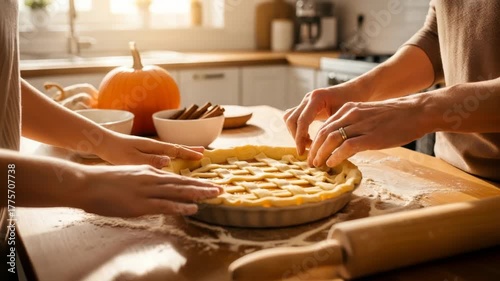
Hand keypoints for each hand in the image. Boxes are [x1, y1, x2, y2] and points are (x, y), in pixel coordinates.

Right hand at [75, 164, 221, 216]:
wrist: (86, 182)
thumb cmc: (103, 181)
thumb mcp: (128, 175)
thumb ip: (142, 180)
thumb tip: (153, 185)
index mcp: (148, 171)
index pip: (175, 177)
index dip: (192, 182)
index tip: (206, 184)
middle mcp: (151, 178)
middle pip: (182, 182)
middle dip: (202, 186)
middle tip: (219, 188)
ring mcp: (147, 190)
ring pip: (179, 191)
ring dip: (198, 193)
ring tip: (214, 195)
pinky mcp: (140, 203)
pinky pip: (165, 205)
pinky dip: (181, 207)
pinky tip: (193, 208)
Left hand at [96, 133, 204, 167]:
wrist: (101, 143)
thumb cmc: (115, 151)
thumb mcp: (132, 158)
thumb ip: (150, 160)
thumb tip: (168, 160)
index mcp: (152, 147)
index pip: (175, 150)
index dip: (189, 153)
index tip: (202, 156)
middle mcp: (153, 146)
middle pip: (176, 148)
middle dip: (190, 150)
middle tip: (204, 152)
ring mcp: (148, 148)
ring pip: (170, 150)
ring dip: (182, 152)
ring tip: (193, 153)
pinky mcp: (143, 152)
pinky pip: (163, 153)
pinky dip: (172, 155)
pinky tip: (172, 160)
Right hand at [284, 86, 352, 154]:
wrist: (353, 91)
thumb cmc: (352, 103)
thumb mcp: (344, 115)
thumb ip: (332, 128)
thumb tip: (324, 148)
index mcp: (317, 98)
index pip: (302, 121)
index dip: (299, 139)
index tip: (301, 153)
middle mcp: (308, 98)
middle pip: (291, 120)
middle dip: (296, 137)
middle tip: (309, 148)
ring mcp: (305, 101)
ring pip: (289, 119)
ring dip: (295, 133)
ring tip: (309, 143)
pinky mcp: (304, 106)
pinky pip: (293, 118)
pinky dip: (297, 129)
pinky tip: (308, 137)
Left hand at [308, 95, 426, 167]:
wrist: (417, 112)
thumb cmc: (395, 117)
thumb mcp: (368, 115)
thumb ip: (353, 125)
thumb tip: (342, 143)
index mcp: (349, 109)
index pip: (324, 126)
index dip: (315, 141)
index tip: (312, 153)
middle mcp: (351, 114)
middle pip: (323, 133)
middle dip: (314, 149)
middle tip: (311, 162)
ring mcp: (361, 125)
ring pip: (331, 139)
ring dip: (321, 154)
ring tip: (318, 164)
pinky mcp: (371, 137)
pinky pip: (346, 146)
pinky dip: (336, 156)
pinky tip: (332, 163)